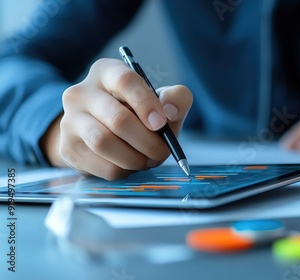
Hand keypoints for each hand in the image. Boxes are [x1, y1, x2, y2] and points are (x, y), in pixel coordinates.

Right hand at [41, 58, 192, 179]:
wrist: (105, 133)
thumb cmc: (140, 113)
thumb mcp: (162, 101)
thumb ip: (176, 99)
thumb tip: (170, 111)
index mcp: (106, 72)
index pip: (125, 81)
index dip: (146, 103)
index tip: (161, 123)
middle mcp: (81, 92)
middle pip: (118, 119)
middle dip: (148, 141)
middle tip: (162, 151)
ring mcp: (70, 121)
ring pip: (104, 143)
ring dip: (136, 158)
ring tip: (148, 160)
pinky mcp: (68, 149)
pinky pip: (102, 166)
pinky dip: (124, 170)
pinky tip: (130, 165)